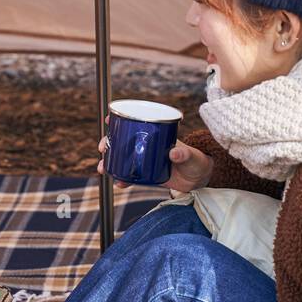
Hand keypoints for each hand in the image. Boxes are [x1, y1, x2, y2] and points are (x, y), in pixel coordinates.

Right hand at [95, 114, 212, 192]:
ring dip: (110, 162)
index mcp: (156, 136)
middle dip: (108, 143)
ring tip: (102, 168)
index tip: (109, 118)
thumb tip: (174, 153)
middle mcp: (147, 146)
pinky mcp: (146, 175)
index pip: (137, 123)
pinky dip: (122, 179)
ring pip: (122, 159)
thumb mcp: (191, 156)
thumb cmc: (197, 161)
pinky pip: (130, 176)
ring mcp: (145, 161)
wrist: (199, 179)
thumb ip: (184, 154)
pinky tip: (118, 183)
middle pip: (122, 141)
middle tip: (102, 147)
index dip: (121, 120)